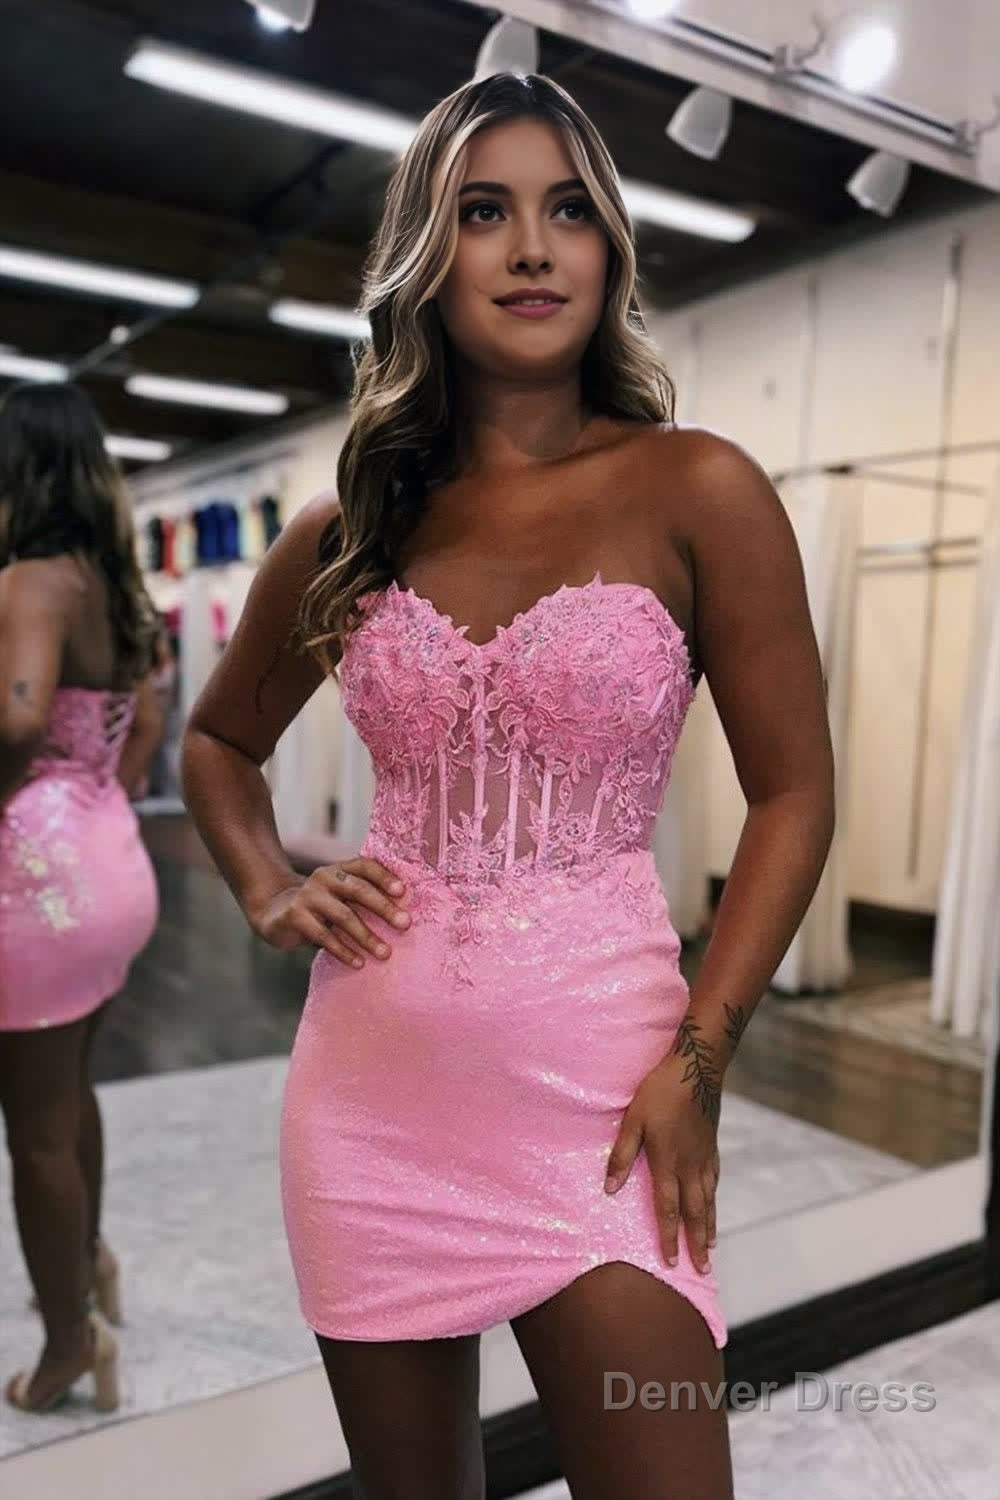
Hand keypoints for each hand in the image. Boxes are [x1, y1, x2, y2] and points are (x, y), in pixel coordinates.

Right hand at [249, 857, 410, 965]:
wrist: (275, 913)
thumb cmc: (322, 907)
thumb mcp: (340, 896)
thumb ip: (363, 898)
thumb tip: (404, 916)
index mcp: (339, 869)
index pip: (365, 866)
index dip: (384, 876)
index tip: (402, 892)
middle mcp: (324, 877)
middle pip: (358, 890)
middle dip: (384, 908)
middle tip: (405, 924)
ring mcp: (308, 896)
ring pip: (343, 916)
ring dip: (367, 936)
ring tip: (385, 953)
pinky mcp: (295, 916)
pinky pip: (324, 936)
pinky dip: (344, 951)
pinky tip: (359, 963)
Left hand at [603, 1050, 720, 1274]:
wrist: (697, 1068)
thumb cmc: (660, 1092)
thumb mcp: (633, 1120)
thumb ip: (622, 1155)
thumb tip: (610, 1189)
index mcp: (668, 1162)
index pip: (668, 1209)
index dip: (668, 1237)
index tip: (670, 1262)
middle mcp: (690, 1166)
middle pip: (694, 1212)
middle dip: (696, 1243)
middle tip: (703, 1269)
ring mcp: (704, 1156)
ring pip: (708, 1200)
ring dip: (708, 1226)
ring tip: (710, 1247)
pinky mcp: (711, 1145)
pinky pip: (715, 1180)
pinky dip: (714, 1199)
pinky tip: (713, 1204)